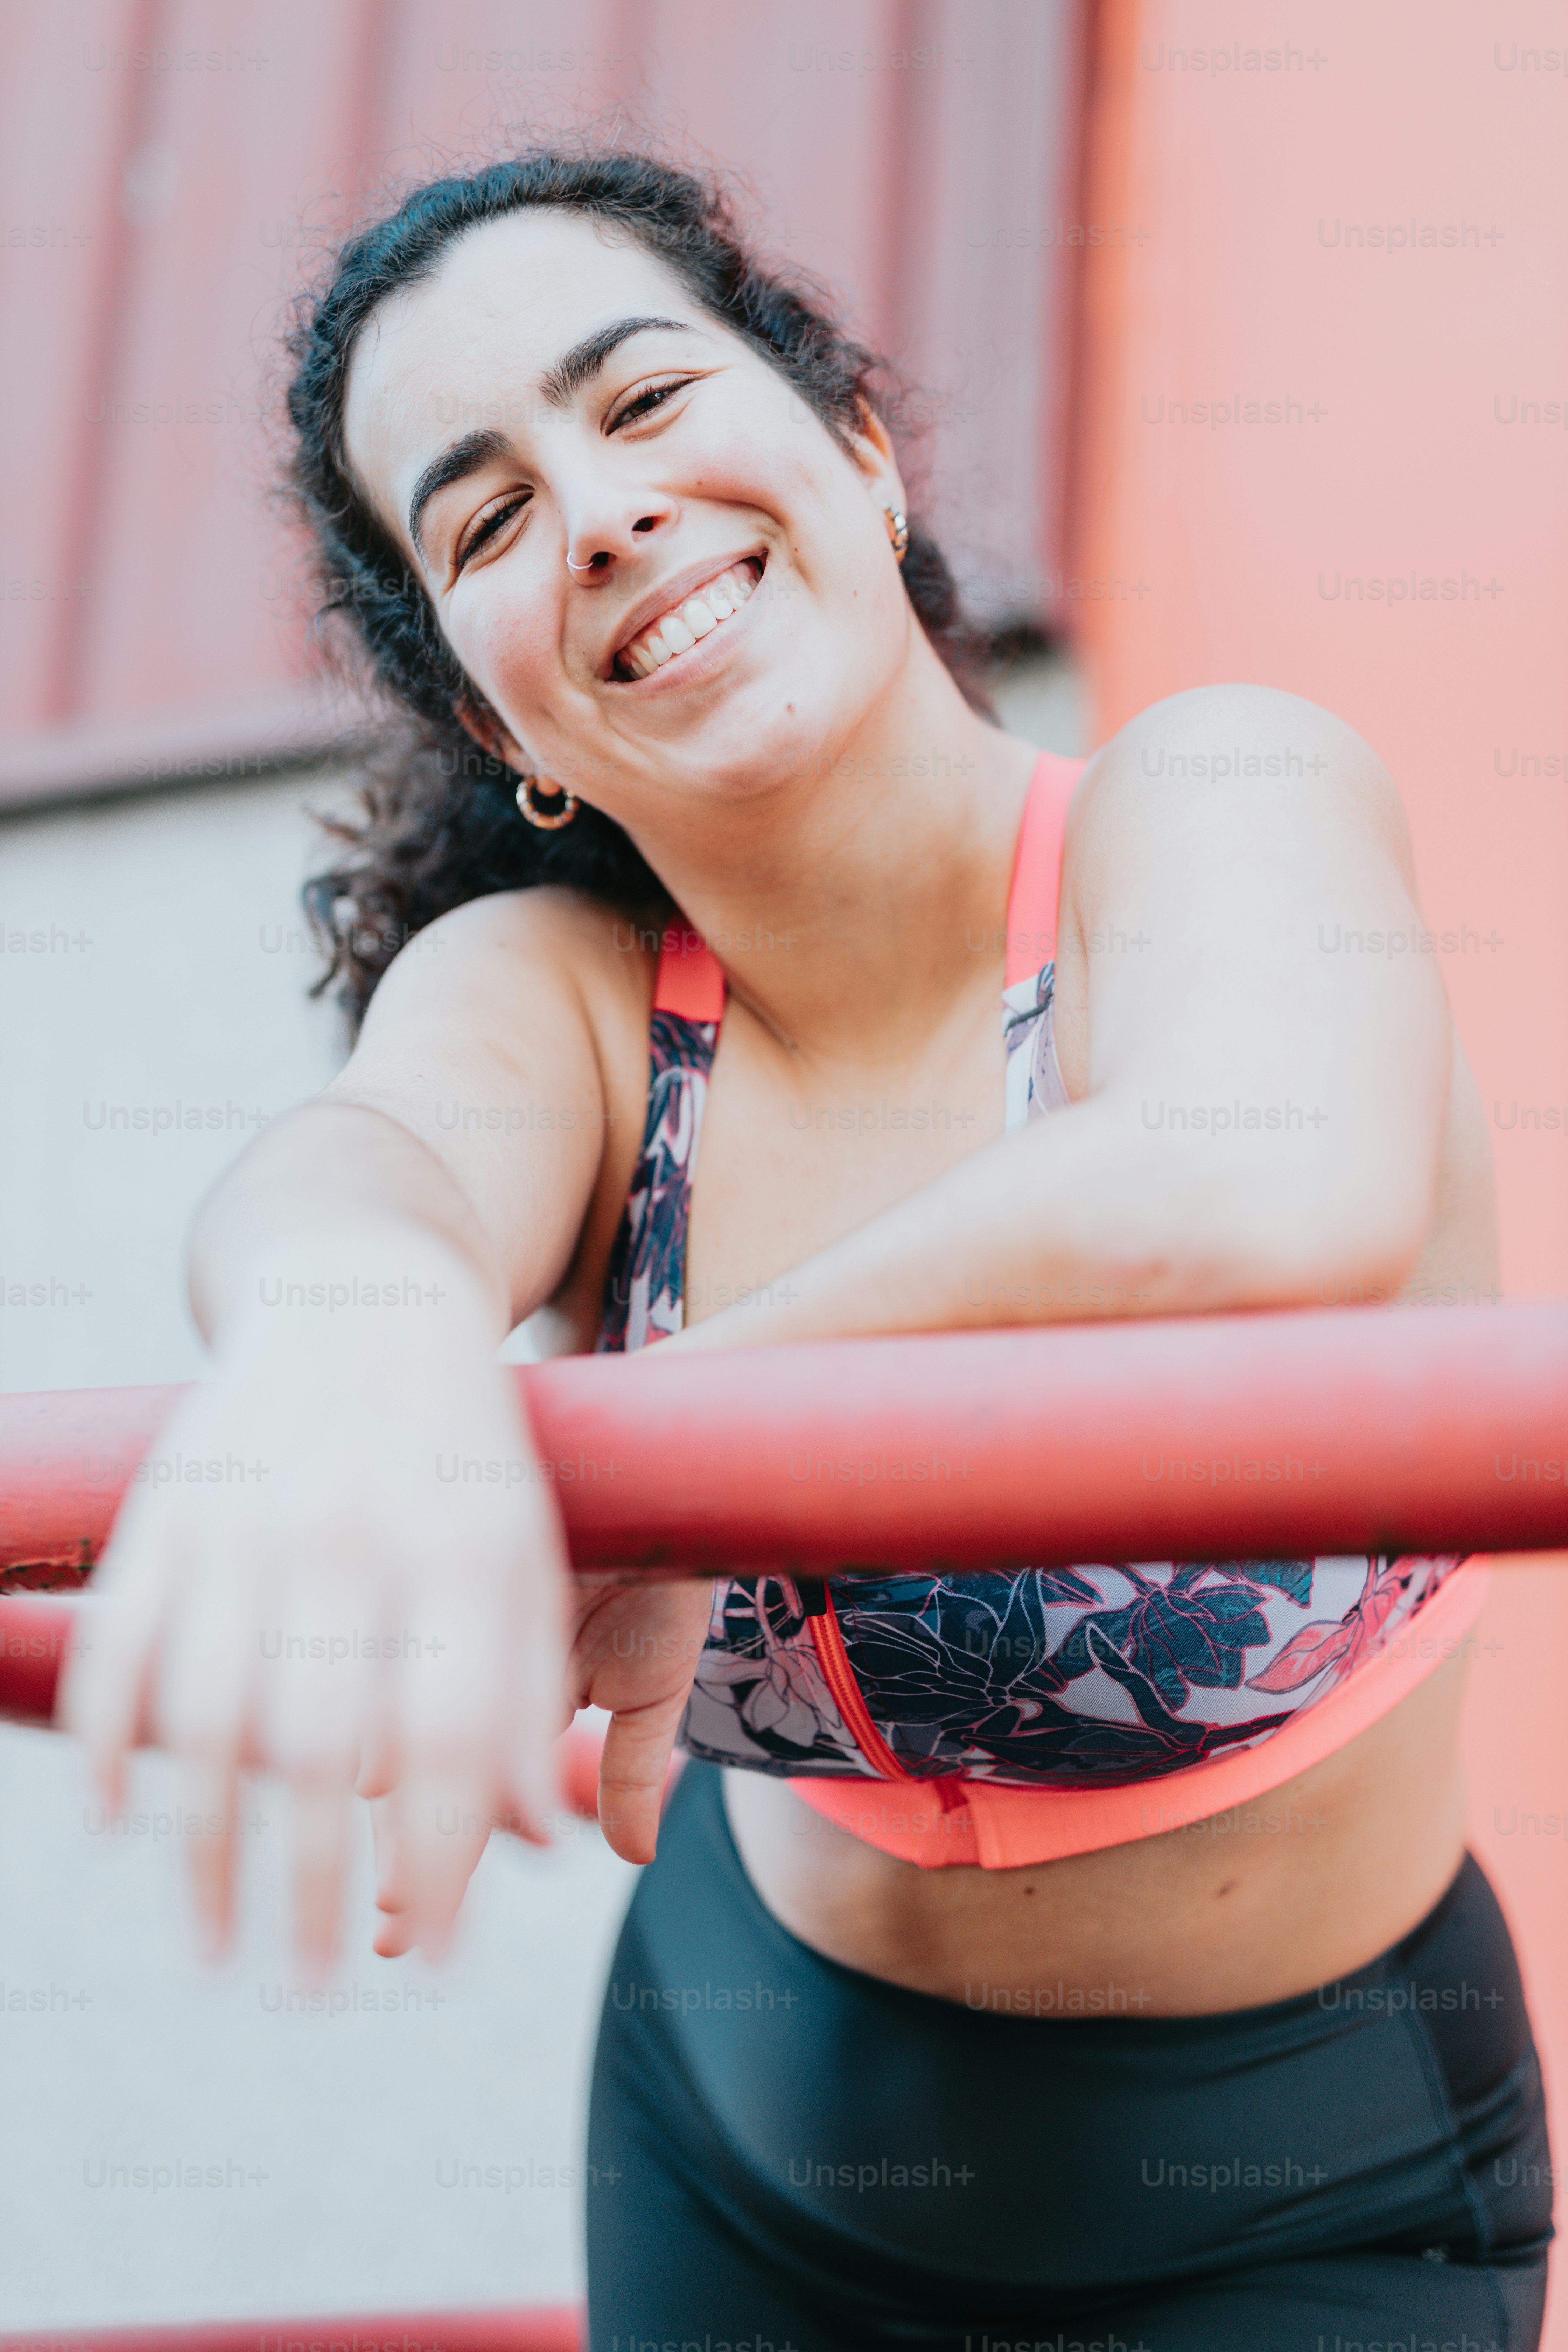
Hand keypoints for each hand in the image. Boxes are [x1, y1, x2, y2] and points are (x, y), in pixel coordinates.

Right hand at [58, 1249, 572, 1976]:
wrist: (362, 1305)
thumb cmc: (463, 1460)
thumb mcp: (527, 1555)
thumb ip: (532, 1690)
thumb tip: (542, 1841)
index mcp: (460, 1552)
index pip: (451, 1739)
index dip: (442, 1861)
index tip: (438, 1957)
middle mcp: (351, 1540)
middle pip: (321, 1749)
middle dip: (313, 1891)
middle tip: (312, 1989)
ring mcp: (247, 1523)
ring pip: (209, 1719)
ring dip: (206, 1853)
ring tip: (219, 1949)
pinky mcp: (168, 1512)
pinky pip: (123, 1650)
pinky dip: (110, 1744)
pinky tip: (117, 1821)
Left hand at [366, 1577, 712, 1954]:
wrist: (672, 1473)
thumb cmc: (662, 1572)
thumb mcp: (652, 1680)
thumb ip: (632, 1766)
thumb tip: (630, 1856)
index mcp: (510, 1688)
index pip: (460, 1789)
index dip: (424, 1861)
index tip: (392, 1925)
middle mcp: (467, 1659)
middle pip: (417, 1772)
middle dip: (403, 1853)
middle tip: (384, 1924)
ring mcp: (452, 1617)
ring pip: (402, 1724)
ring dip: (396, 1807)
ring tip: (383, 1875)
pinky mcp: (454, 1569)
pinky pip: (403, 1648)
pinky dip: (382, 1714)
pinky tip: (368, 1766)